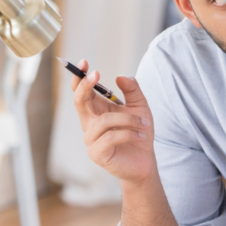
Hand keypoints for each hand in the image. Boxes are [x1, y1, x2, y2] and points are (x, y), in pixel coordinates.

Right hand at [71, 60, 155, 184]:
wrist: (145, 162)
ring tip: (144, 123)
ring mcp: (90, 139)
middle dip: (86, 86)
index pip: (81, 92)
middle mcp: (89, 124)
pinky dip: (129, 133)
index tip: (85, 63)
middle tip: (97, 74)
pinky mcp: (97, 153)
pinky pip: (110, 137)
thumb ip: (132, 90)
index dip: (80, 78)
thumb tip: (120, 77)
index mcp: (96, 111)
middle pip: (79, 101)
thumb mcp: (140, 107)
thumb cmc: (140, 133)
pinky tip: (141, 135)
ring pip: (104, 121)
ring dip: (128, 119)